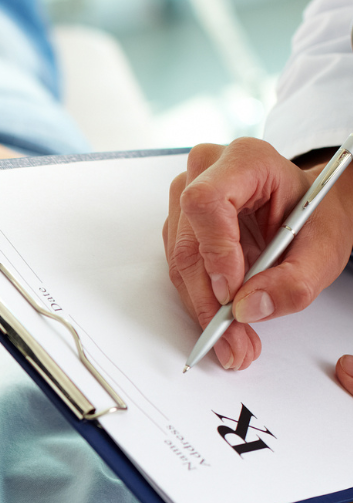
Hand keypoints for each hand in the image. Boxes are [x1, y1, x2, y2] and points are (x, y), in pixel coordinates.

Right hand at [164, 138, 352, 370]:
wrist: (308, 211)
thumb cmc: (314, 216)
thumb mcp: (324, 249)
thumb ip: (294, 282)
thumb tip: (248, 308)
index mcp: (245, 161)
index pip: (206, 202)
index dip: (214, 251)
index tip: (232, 292)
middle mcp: (205, 174)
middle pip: (189, 244)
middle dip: (210, 301)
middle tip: (234, 341)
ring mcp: (184, 200)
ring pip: (180, 264)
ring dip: (204, 308)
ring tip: (235, 341)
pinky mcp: (179, 227)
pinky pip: (180, 271)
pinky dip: (200, 302)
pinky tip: (224, 322)